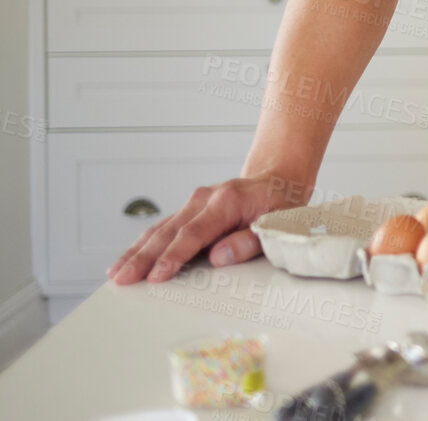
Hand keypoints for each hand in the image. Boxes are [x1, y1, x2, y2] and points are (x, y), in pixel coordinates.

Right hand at [108, 172, 307, 284]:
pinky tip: (128, 259)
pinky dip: (144, 244)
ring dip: (136, 251)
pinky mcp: (189, 210)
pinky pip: (163, 228)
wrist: (278, 180)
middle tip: (123, 279)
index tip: (156, 276)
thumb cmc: (280, 204)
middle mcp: (205, 199)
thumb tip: (218, 257)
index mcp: (227, 201)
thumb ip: (249, 241)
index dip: (173, 256)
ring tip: (116, 273)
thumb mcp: (277, 223)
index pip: (194, 233)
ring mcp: (194, 203)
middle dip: (143, 257)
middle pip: (168, 231)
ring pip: (159, 229)